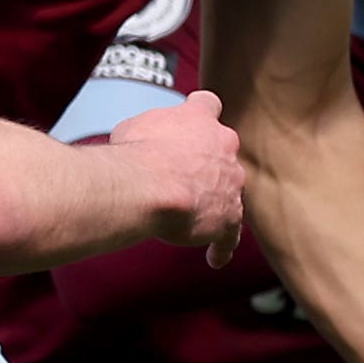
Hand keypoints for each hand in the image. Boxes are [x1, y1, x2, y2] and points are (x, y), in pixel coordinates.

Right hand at [110, 89, 246, 265]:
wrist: (151, 186)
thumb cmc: (137, 154)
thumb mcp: (133, 127)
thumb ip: (146, 131)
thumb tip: (137, 139)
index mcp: (200, 118)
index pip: (207, 105)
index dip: (200, 113)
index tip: (196, 120)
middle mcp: (224, 146)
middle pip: (223, 150)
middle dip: (207, 162)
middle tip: (184, 174)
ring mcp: (231, 183)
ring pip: (229, 190)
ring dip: (215, 201)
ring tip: (196, 219)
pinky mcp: (229, 217)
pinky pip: (230, 234)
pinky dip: (221, 245)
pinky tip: (215, 257)